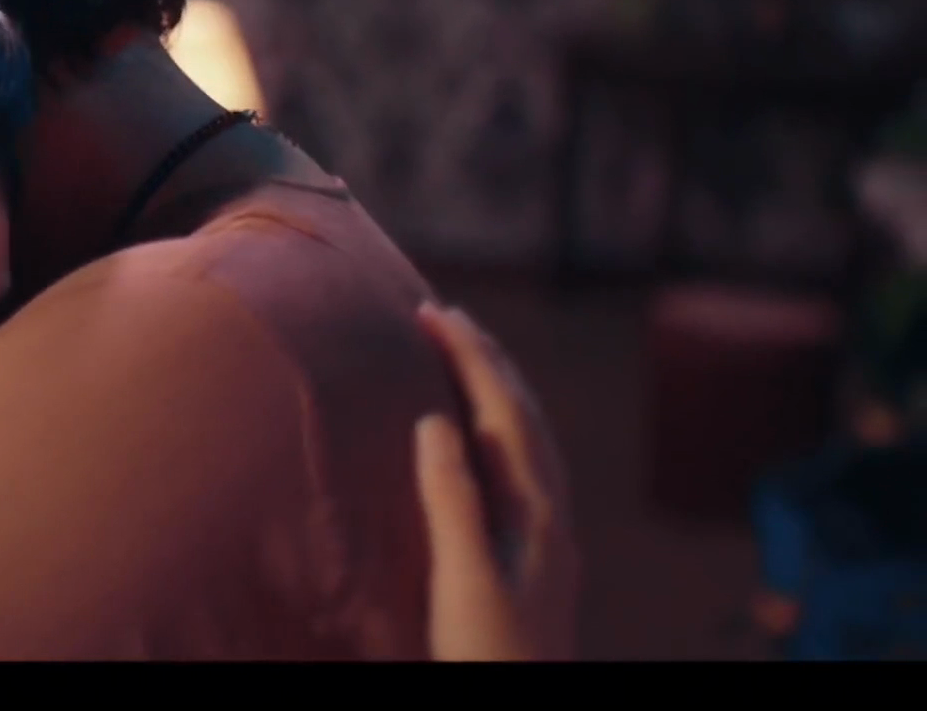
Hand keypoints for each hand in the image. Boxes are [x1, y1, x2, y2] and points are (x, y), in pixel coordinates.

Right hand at [414, 302, 578, 660]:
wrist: (522, 708)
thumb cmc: (489, 655)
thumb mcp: (464, 578)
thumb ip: (453, 500)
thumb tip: (436, 420)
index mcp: (534, 511)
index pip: (501, 412)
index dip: (468, 357)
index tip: (433, 311)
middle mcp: (551, 515)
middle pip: (524, 416)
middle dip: (487, 361)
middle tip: (447, 316)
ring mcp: (550, 537)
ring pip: (531, 441)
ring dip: (499, 391)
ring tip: (469, 361)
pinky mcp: (539, 559)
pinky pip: (525, 469)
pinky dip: (504, 433)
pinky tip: (489, 449)